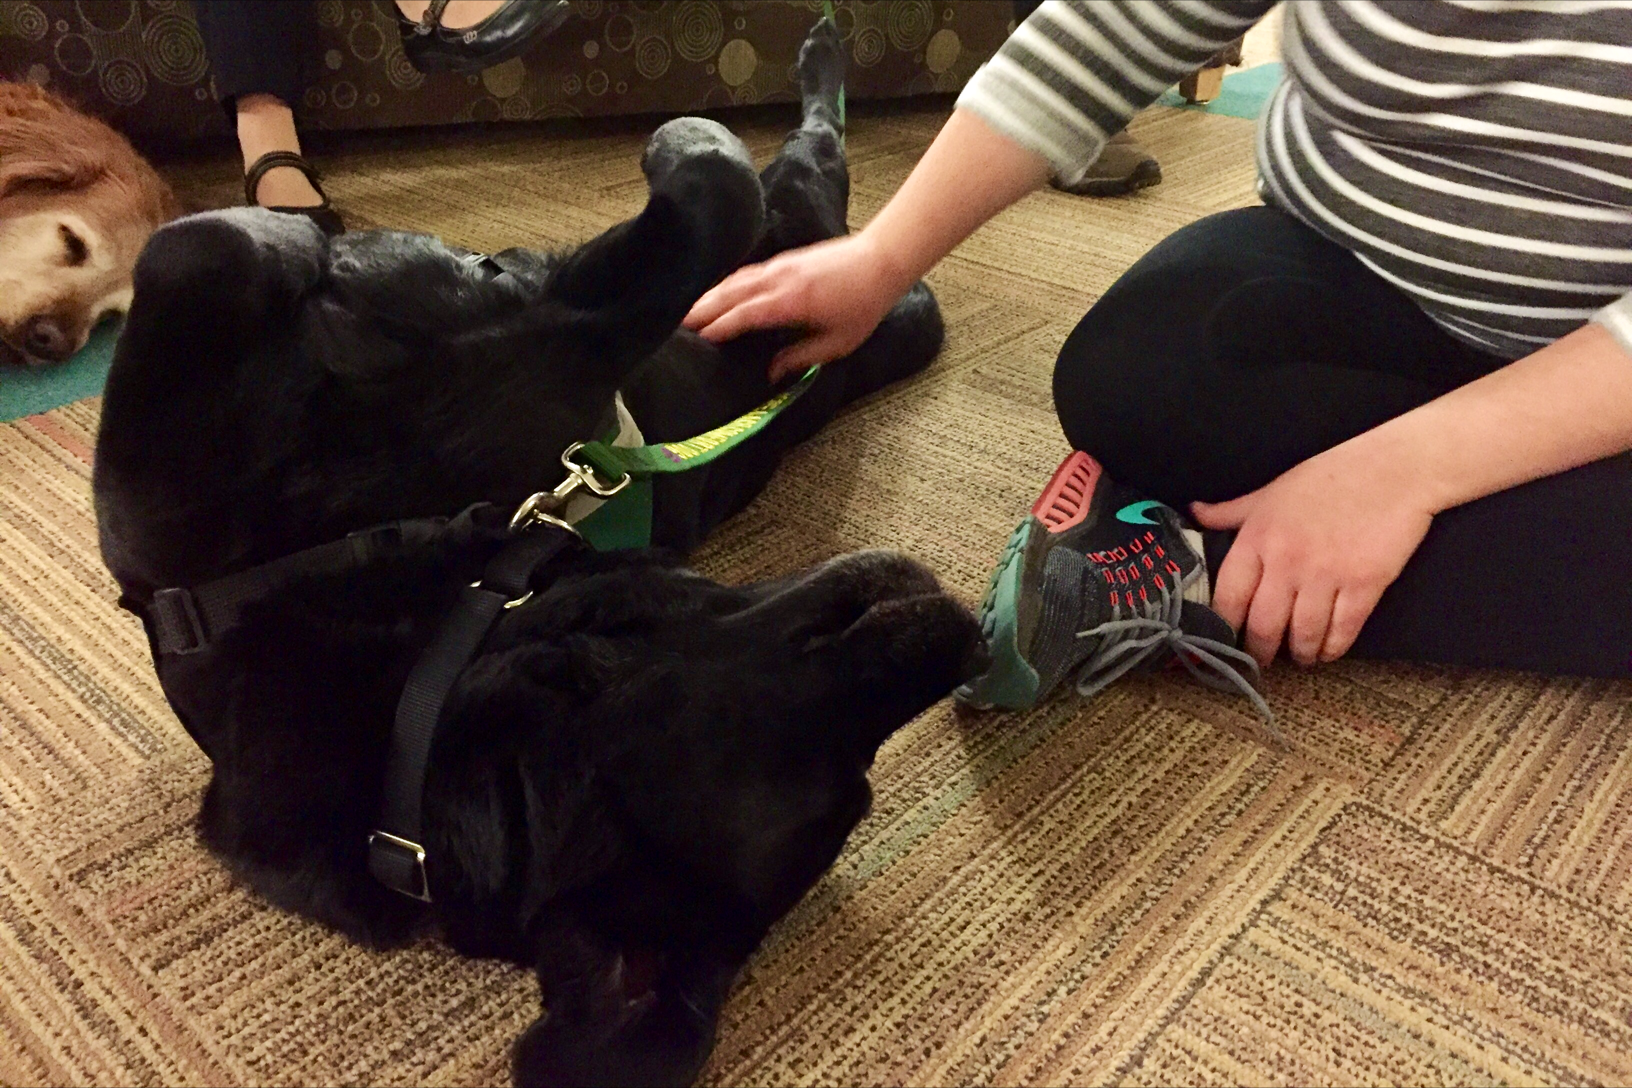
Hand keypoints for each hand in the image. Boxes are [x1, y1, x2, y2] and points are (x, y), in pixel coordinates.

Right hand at [684, 232, 911, 380]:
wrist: (880, 261)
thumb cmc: (863, 305)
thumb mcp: (837, 343)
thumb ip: (801, 357)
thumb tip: (770, 373)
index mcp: (790, 302)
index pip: (743, 315)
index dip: (717, 327)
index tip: (696, 339)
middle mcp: (779, 280)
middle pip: (730, 294)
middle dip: (701, 310)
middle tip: (675, 326)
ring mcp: (780, 266)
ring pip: (735, 281)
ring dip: (710, 296)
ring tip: (688, 313)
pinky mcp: (784, 260)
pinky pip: (747, 273)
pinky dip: (727, 285)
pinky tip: (719, 294)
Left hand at [1191, 442, 1434, 667]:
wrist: (1394, 470)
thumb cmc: (1330, 476)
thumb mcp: (1271, 491)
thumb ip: (1231, 510)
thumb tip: (1194, 511)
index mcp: (1258, 537)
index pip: (1229, 596)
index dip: (1224, 626)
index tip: (1224, 641)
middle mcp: (1286, 560)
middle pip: (1264, 625)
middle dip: (1261, 650)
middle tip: (1263, 661)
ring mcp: (1325, 575)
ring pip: (1303, 634)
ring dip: (1300, 653)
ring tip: (1300, 657)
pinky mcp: (1363, 585)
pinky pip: (1341, 631)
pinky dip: (1333, 648)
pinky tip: (1328, 652)